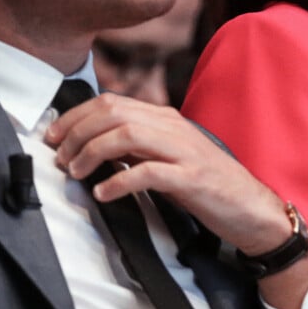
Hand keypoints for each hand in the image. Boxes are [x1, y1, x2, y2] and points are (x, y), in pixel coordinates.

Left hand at [46, 92, 307, 308]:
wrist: (251, 207)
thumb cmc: (207, 184)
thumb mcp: (169, 155)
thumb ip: (139, 145)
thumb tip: (94, 145)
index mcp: (166, 118)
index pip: (113, 102)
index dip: (77, 116)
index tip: (56, 136)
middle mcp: (173, 127)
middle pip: (114, 113)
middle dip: (77, 132)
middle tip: (60, 157)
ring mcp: (184, 151)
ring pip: (127, 134)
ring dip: (92, 152)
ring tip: (76, 172)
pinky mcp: (192, 178)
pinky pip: (148, 173)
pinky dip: (119, 181)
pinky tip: (103, 193)